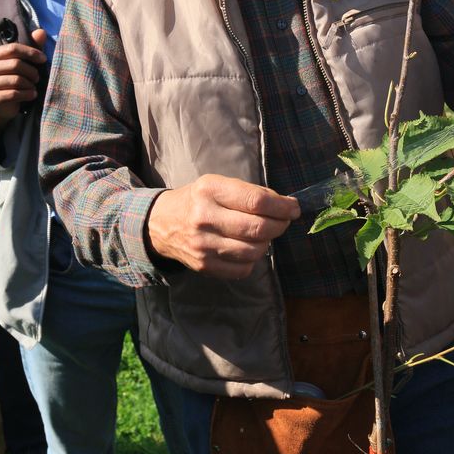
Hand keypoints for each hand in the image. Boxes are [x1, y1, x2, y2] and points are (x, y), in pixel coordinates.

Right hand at [0, 28, 46, 129]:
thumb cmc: (12, 80)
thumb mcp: (21, 62)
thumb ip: (31, 47)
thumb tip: (41, 31)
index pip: (13, 48)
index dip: (31, 52)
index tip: (43, 59)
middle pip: (16, 64)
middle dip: (32, 71)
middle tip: (37, 77)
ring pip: (16, 80)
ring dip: (30, 84)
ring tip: (33, 86)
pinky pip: (14, 94)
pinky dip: (27, 94)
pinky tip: (32, 95)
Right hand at [146, 174, 300, 279]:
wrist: (161, 223)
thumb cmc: (197, 200)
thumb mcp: (217, 184)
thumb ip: (249, 193)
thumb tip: (285, 207)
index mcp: (210, 190)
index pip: (256, 201)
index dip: (281, 207)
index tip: (293, 209)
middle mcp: (205, 217)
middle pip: (258, 228)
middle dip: (280, 225)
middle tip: (283, 221)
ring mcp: (204, 245)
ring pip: (254, 251)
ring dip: (266, 243)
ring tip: (262, 234)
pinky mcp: (204, 266)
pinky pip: (244, 269)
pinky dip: (252, 259)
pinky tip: (246, 248)